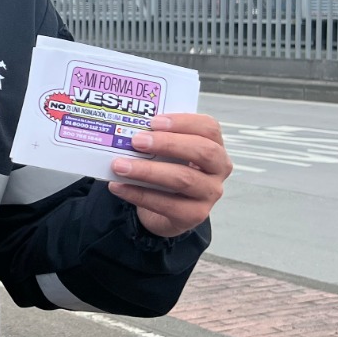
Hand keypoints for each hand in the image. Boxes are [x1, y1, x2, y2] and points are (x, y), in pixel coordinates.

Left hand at [108, 113, 231, 238]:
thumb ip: (157, 140)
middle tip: (137, 141)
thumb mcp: (167, 152)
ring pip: (183, 179)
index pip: (208, 127)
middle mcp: (219, 168)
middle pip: (202, 151)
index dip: (183, 122)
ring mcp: (210, 193)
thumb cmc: (169, 170)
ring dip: (148, 171)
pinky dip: (139, 194)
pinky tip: (118, 187)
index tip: (154, 121)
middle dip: (168, 143)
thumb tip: (127, 132)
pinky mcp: (195, 215)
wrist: (166, 210)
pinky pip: (167, 205)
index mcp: (215, 145)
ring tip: (120, 166)